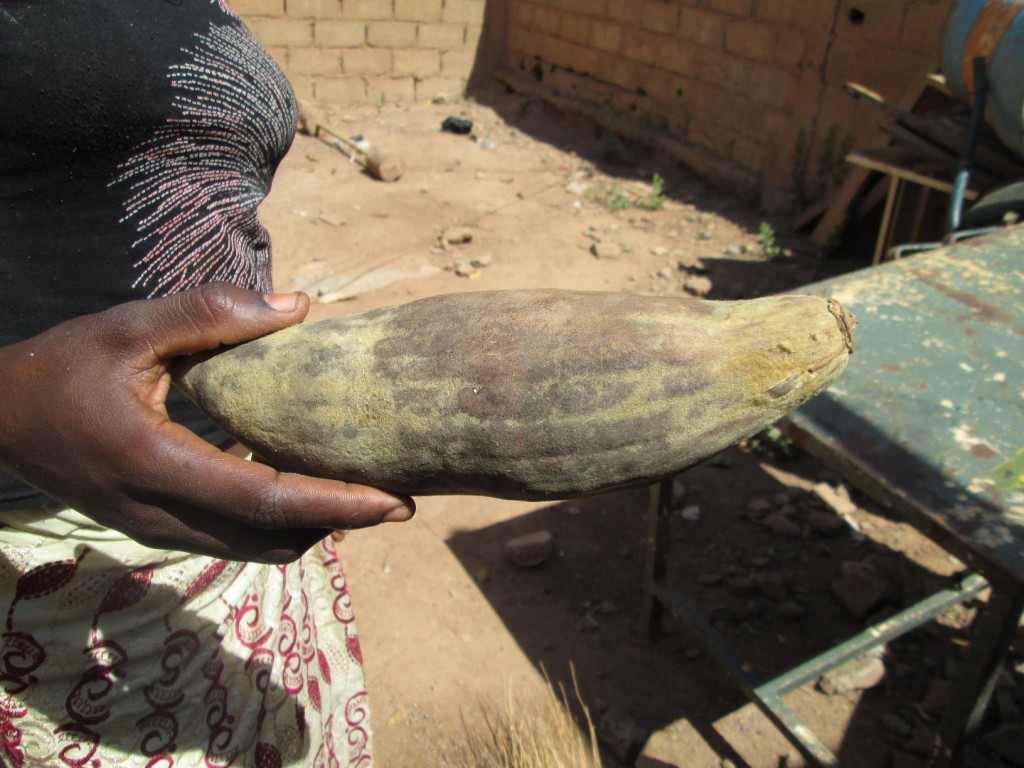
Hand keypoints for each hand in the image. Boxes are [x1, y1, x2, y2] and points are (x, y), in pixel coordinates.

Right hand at [0, 284, 414, 562]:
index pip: (264, 501)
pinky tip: (305, 488)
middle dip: (340, 524)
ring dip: (312, 529)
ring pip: (252, 549)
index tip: (394, 500)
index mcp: (156, 464)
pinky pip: (231, 539)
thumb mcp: (128, 327)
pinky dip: (278, 524)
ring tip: (363, 497)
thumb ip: (210, 315)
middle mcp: (159, 512)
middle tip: (400, 499)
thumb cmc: (61, 367)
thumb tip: (300, 306)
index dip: (335, 504)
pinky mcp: (156, 527)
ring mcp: (156, 529)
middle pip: (269, 539)